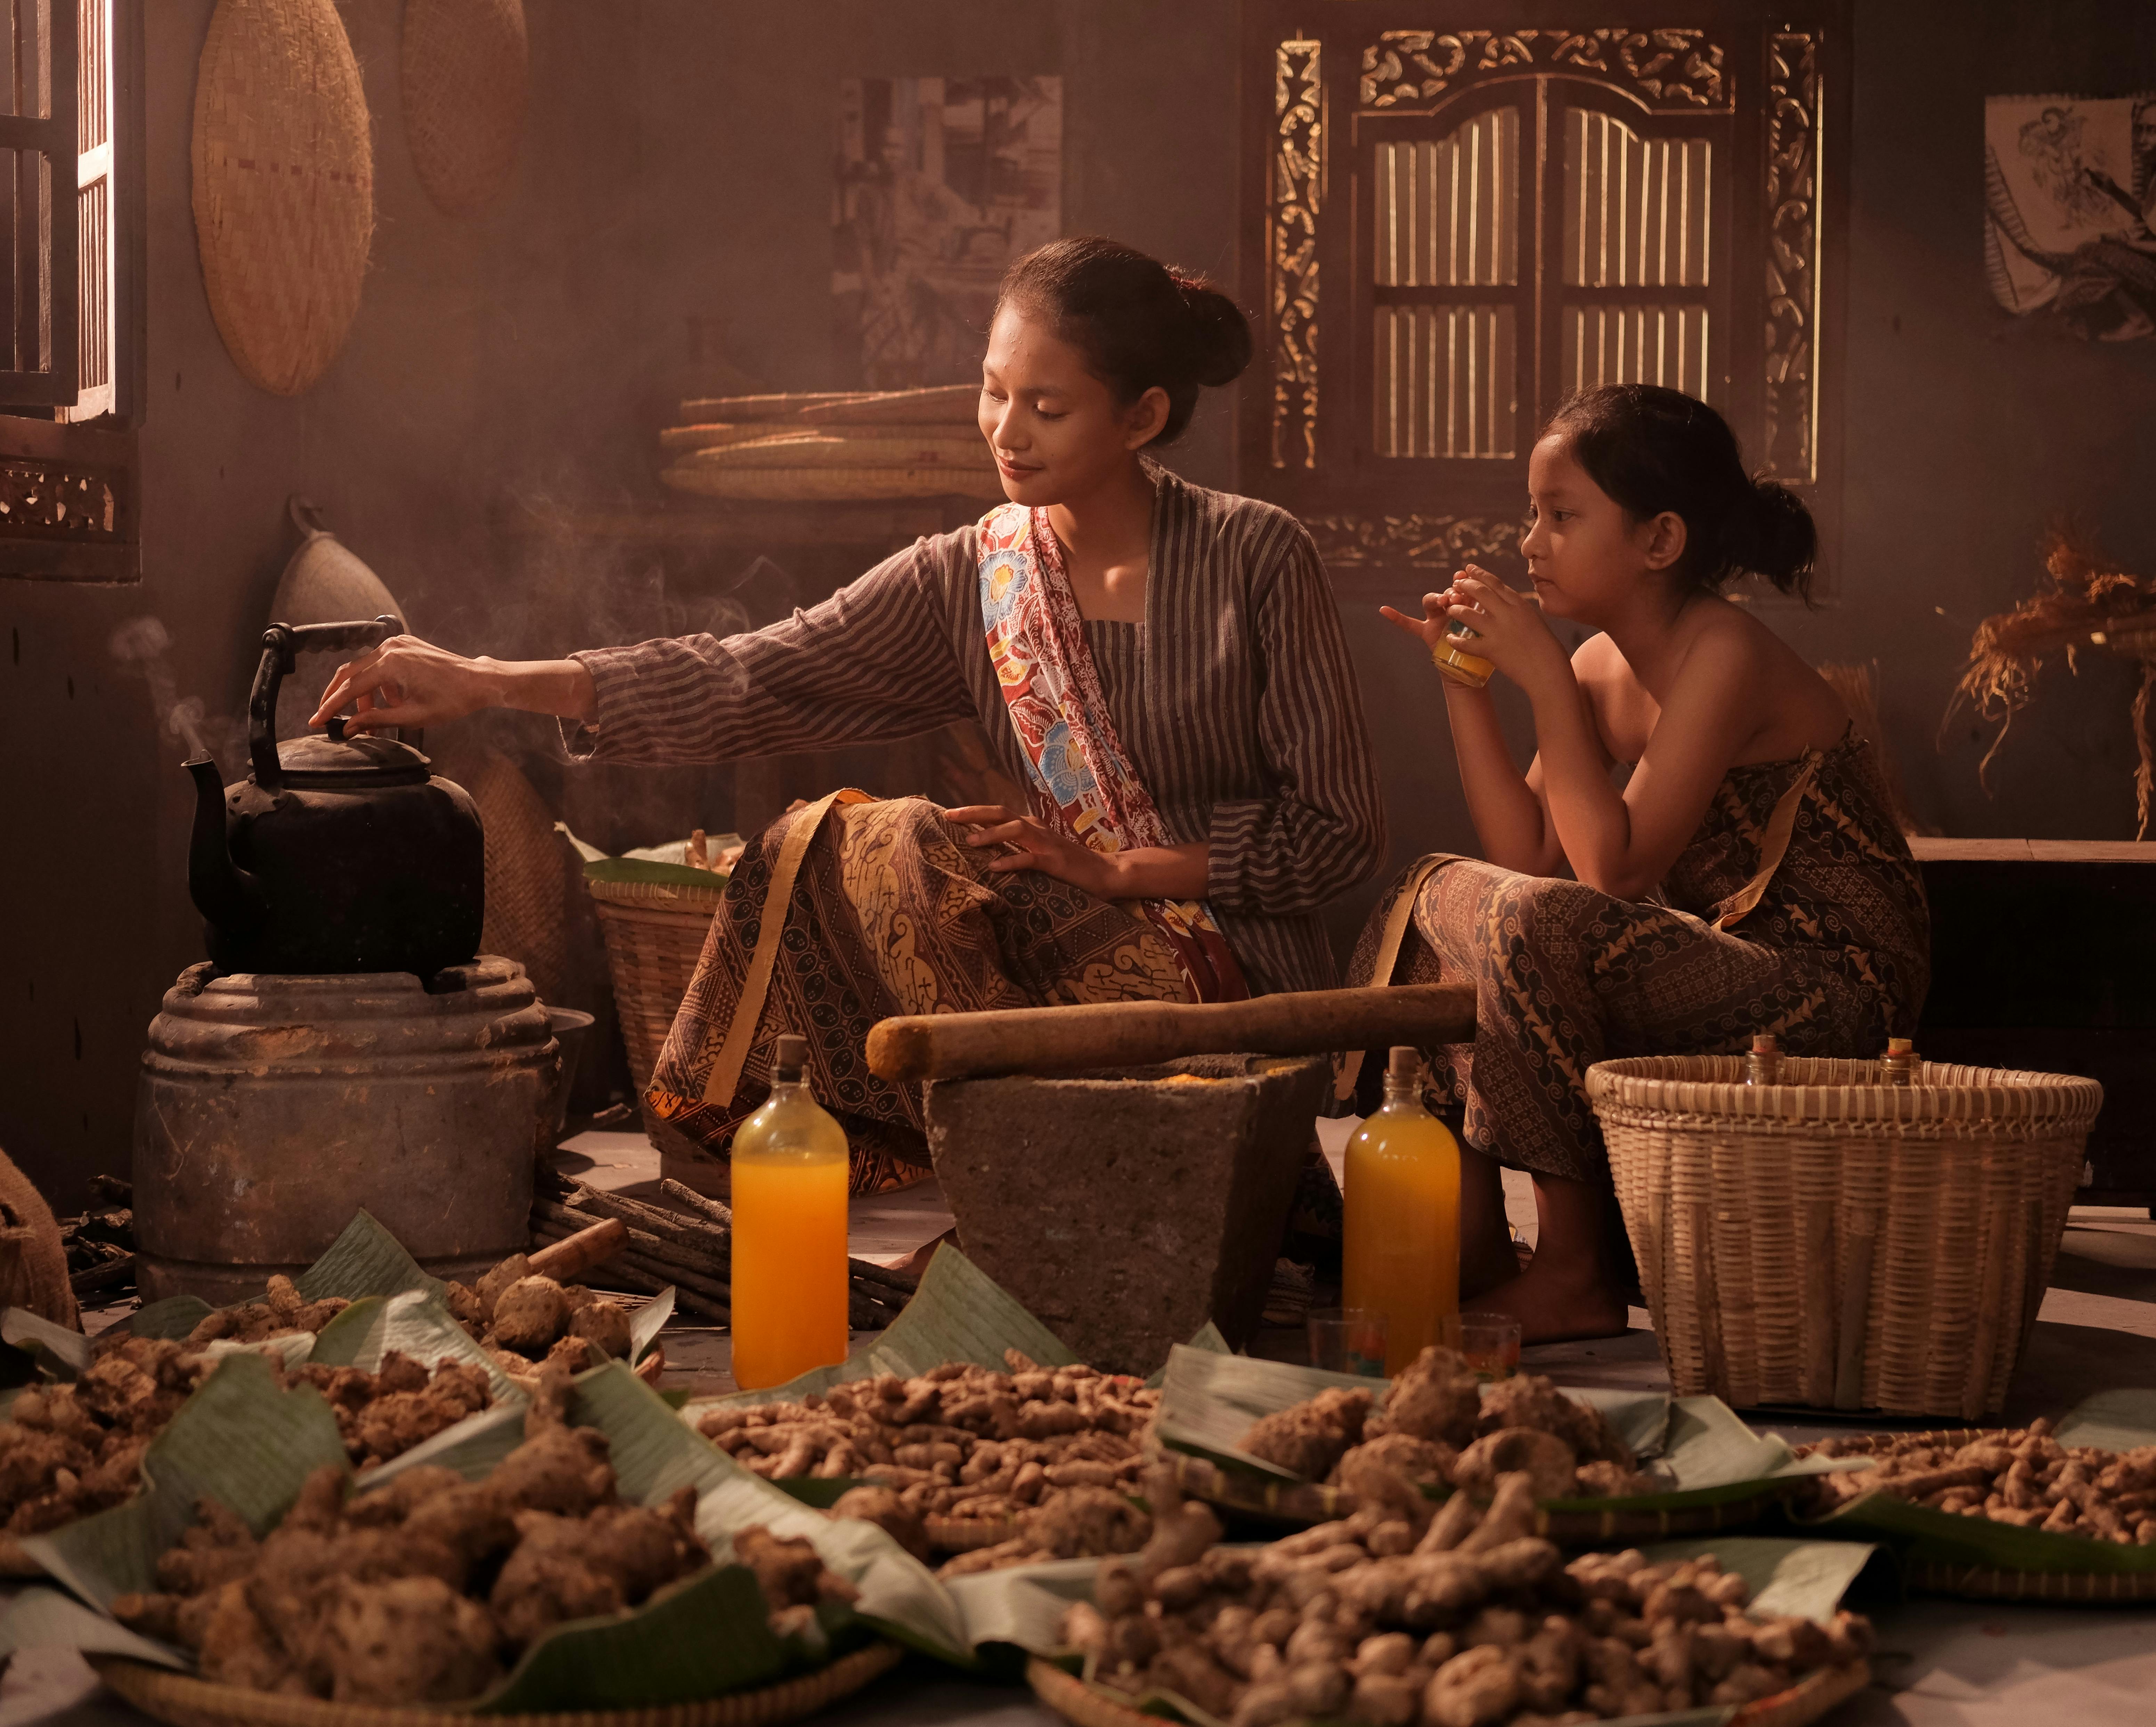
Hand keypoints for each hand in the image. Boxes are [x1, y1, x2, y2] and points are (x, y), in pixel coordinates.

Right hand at [310, 636, 495, 733]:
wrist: (478, 682)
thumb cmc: (453, 700)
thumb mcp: (413, 716)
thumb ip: (377, 720)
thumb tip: (349, 727)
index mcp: (391, 664)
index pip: (351, 687)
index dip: (331, 706)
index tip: (317, 720)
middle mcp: (391, 647)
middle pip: (350, 672)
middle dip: (337, 696)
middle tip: (327, 715)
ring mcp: (398, 643)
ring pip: (365, 668)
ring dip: (362, 693)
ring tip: (370, 718)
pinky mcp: (405, 644)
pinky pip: (381, 663)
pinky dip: (378, 683)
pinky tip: (390, 702)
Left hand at [944, 804, 1112, 895]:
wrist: (1104, 873)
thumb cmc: (1068, 866)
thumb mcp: (1038, 853)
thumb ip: (1017, 848)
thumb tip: (986, 853)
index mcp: (1030, 826)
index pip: (997, 813)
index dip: (973, 812)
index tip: (948, 814)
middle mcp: (1036, 829)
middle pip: (1001, 813)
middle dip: (974, 813)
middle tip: (949, 816)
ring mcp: (1046, 843)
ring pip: (1015, 829)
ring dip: (991, 834)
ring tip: (970, 841)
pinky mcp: (1055, 861)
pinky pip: (1030, 858)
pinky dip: (1012, 861)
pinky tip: (995, 867)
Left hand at [1382, 565, 1564, 691]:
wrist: (1549, 669)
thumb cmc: (1546, 647)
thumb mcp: (1534, 620)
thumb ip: (1518, 610)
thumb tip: (1506, 603)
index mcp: (1520, 605)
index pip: (1496, 583)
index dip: (1480, 574)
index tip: (1469, 568)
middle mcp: (1508, 613)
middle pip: (1480, 592)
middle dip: (1465, 585)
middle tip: (1455, 584)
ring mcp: (1498, 631)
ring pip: (1468, 614)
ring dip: (1456, 610)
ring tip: (1449, 608)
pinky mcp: (1491, 650)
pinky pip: (1466, 643)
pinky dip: (1456, 640)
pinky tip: (1449, 638)